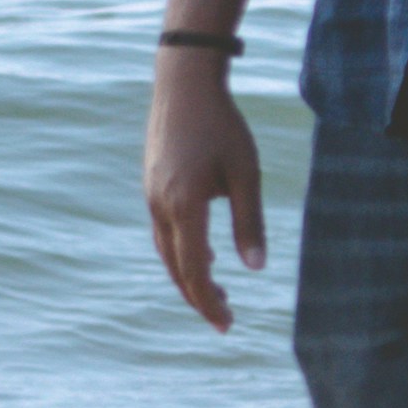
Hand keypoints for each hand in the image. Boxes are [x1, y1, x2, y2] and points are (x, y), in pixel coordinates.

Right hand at [144, 57, 266, 329]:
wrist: (184, 83)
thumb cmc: (222, 124)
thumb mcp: (246, 172)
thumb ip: (250, 222)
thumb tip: (256, 269)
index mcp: (184, 206)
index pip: (195, 270)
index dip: (210, 302)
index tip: (228, 324)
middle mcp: (161, 206)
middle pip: (176, 268)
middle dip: (200, 297)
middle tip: (225, 320)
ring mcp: (151, 196)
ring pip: (166, 252)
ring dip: (189, 276)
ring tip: (217, 291)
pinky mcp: (151, 186)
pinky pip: (163, 232)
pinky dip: (181, 252)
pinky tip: (205, 253)